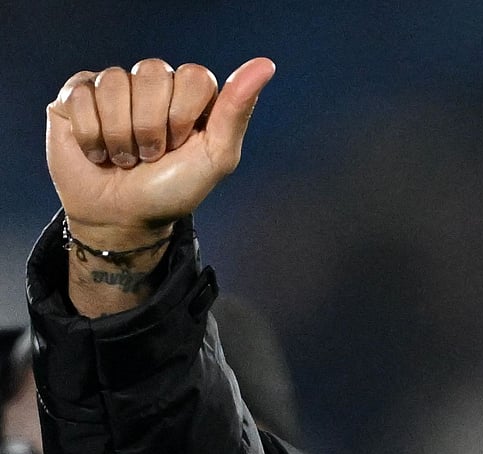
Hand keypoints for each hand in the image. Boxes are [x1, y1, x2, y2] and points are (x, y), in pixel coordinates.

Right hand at [46, 57, 275, 249]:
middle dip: (151, 127)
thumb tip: (265, 65)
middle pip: (152, 73)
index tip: (181, 146)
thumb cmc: (172, 190)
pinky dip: (90, 134)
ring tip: (124, 157)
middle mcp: (153, 84)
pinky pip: (81, 95)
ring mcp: (114, 88)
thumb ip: (236, 112)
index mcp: (191, 94)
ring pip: (114, 84)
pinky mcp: (77, 95)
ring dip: (119, 136)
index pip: (194, 76)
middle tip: (151, 155)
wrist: (122, 218)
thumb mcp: (215, 157)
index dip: (184, 115)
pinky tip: (97, 152)